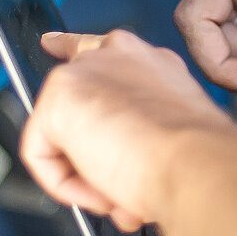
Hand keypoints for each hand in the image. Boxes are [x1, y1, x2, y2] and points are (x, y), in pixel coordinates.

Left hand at [21, 29, 236, 231]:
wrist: (194, 163)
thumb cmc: (196, 156)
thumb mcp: (173, 133)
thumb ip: (139, 131)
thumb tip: (123, 167)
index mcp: (146, 60)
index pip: (99, 49)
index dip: (70, 48)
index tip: (53, 43)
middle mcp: (114, 55)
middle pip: (66, 84)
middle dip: (78, 142)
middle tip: (105, 178)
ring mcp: (83, 72)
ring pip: (57, 134)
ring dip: (84, 174)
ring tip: (117, 191)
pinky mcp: (57, 100)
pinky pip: (40, 155)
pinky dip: (65, 184)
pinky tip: (99, 189)